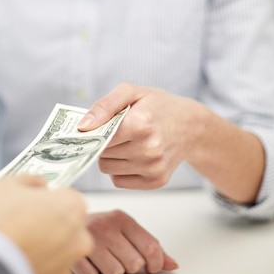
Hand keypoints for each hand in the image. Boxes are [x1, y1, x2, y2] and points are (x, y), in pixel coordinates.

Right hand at [0, 175, 92, 273]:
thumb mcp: (8, 184)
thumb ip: (30, 180)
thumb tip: (38, 183)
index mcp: (73, 206)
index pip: (67, 195)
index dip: (48, 196)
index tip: (33, 200)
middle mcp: (78, 236)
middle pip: (67, 222)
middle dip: (49, 220)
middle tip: (22, 219)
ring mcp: (68, 263)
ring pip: (59, 246)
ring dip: (44, 242)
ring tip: (16, 239)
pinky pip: (48, 266)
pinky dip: (37, 261)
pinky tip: (16, 256)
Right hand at [72, 210, 177, 273]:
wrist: (68, 222)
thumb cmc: (101, 228)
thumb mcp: (126, 231)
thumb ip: (150, 246)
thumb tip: (171, 264)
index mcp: (122, 219)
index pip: (151, 247)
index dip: (155, 263)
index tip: (151, 267)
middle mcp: (107, 226)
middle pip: (134, 264)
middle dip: (129, 266)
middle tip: (120, 258)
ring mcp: (90, 240)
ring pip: (115, 273)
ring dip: (111, 271)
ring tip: (105, 259)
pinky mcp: (75, 254)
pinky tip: (91, 262)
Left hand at [78, 83, 200, 189]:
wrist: (190, 126)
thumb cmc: (157, 106)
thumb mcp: (130, 92)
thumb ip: (104, 106)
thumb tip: (83, 127)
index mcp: (140, 124)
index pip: (100, 137)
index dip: (94, 131)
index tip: (95, 126)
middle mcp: (148, 150)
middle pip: (102, 154)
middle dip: (104, 142)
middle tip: (119, 131)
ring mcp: (153, 168)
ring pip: (107, 169)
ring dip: (111, 157)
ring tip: (128, 141)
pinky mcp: (155, 182)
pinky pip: (119, 181)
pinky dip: (121, 169)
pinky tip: (134, 154)